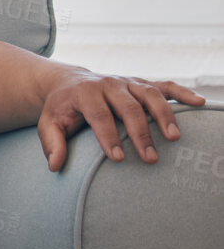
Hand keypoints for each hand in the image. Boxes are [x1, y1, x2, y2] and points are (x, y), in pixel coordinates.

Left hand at [36, 68, 205, 171]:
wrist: (68, 82)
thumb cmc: (61, 108)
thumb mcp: (49, 123)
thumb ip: (52, 144)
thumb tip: (55, 166)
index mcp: (85, 93)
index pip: (99, 115)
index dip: (109, 137)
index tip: (119, 159)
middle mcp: (108, 84)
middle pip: (129, 107)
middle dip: (140, 133)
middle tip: (150, 158)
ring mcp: (127, 82)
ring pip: (150, 95)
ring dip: (164, 115)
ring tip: (174, 138)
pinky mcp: (140, 83)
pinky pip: (165, 85)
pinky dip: (183, 93)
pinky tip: (199, 103)